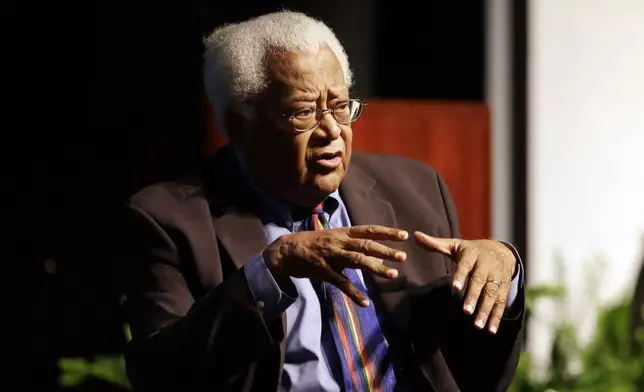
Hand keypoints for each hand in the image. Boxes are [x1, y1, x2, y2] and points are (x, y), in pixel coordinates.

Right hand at [264, 225, 408, 306]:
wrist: (286, 250)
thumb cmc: (314, 244)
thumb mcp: (335, 240)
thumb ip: (356, 248)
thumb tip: (379, 258)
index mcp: (343, 233)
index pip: (369, 230)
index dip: (387, 232)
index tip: (404, 235)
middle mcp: (339, 242)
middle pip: (365, 245)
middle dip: (385, 250)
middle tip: (403, 256)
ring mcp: (331, 256)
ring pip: (356, 261)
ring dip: (376, 268)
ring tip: (393, 274)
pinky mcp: (323, 271)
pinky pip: (340, 283)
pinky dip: (353, 293)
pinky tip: (365, 302)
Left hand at [414, 232, 515, 333]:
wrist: (501, 250)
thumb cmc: (471, 250)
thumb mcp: (455, 245)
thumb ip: (435, 244)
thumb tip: (415, 236)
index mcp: (472, 255)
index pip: (465, 265)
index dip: (460, 276)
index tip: (455, 287)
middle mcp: (486, 266)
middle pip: (480, 282)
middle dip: (473, 297)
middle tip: (466, 311)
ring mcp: (497, 278)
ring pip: (492, 295)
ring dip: (485, 310)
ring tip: (477, 325)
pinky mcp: (504, 288)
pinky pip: (501, 304)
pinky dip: (496, 317)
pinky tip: (491, 330)